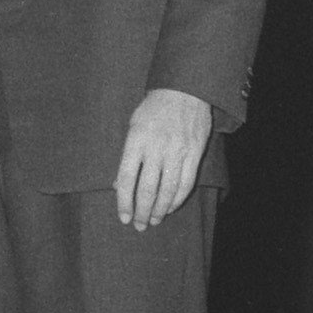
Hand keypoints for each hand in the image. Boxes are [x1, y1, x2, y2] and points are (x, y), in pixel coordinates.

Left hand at [115, 88, 212, 229]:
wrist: (185, 87)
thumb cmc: (154, 107)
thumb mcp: (133, 124)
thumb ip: (127, 155)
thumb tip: (118, 185)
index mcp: (136, 139)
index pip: (126, 179)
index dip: (123, 202)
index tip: (123, 217)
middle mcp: (156, 147)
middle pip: (147, 189)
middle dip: (142, 212)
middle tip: (140, 225)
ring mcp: (177, 150)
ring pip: (168, 190)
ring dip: (160, 210)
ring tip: (154, 220)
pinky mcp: (195, 151)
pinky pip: (186, 183)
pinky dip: (178, 199)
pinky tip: (171, 207)